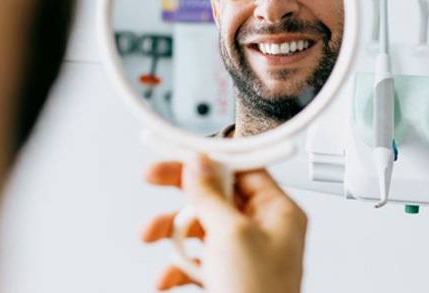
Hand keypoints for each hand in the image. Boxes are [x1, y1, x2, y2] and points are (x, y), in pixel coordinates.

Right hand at [142, 155, 306, 292]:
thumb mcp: (231, 235)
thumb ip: (212, 195)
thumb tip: (199, 164)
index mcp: (278, 212)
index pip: (243, 169)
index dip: (210, 158)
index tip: (182, 151)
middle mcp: (264, 230)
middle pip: (217, 194)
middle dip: (182, 192)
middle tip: (152, 176)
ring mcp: (245, 254)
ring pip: (202, 226)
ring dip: (173, 231)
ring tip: (150, 235)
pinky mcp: (228, 276)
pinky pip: (198, 259)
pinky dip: (178, 265)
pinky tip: (166, 276)